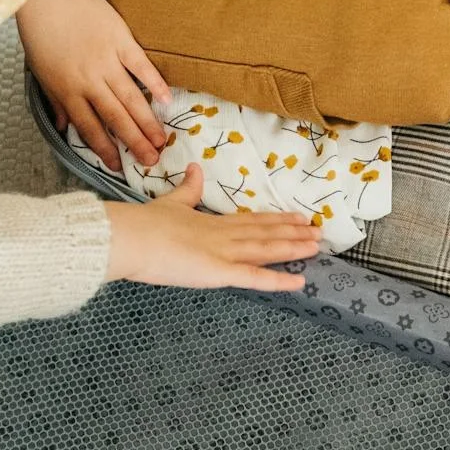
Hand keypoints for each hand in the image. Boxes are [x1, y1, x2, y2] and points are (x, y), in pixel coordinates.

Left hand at [18, 0, 170, 169]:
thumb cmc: (42, 35)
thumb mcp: (42, 73)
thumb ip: (57, 102)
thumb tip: (64, 128)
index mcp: (67, 91)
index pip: (89, 128)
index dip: (104, 149)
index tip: (118, 166)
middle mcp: (88, 82)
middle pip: (115, 118)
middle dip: (133, 143)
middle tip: (151, 161)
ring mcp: (107, 61)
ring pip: (130, 98)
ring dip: (147, 122)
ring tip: (162, 140)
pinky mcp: (121, 42)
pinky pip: (141, 67)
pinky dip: (155, 84)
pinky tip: (167, 100)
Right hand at [104, 164, 318, 292]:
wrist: (129, 237)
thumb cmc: (144, 224)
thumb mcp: (170, 202)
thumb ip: (187, 190)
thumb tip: (196, 168)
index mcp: (212, 223)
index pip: (252, 221)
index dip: (277, 220)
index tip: (299, 217)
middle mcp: (224, 236)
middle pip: (265, 233)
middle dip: (293, 233)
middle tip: (319, 231)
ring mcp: (224, 253)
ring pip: (266, 249)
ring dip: (293, 248)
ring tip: (317, 246)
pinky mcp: (219, 272)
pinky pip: (254, 278)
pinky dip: (278, 280)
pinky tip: (300, 282)